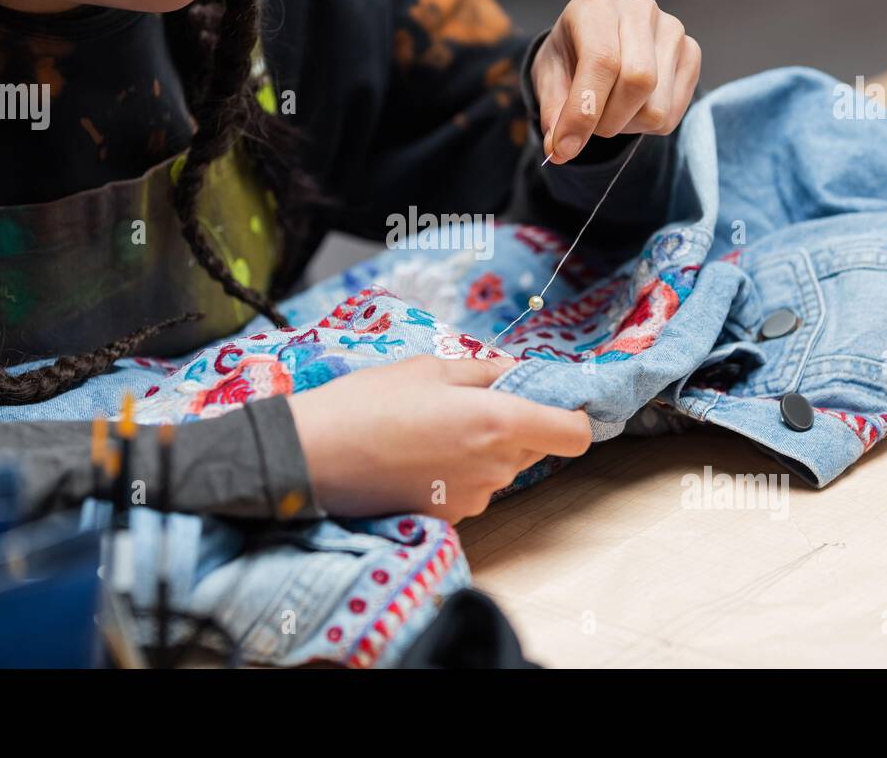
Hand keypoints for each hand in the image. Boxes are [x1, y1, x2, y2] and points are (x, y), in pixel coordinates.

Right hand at [290, 355, 592, 522]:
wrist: (312, 457)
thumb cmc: (368, 403)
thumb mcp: (428, 368)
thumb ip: (483, 371)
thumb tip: (513, 371)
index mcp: (500, 422)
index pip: (574, 434)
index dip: (569, 416)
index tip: (548, 401)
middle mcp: (496, 468)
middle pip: (535, 448)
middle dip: (515, 425)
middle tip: (468, 404)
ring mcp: (474, 498)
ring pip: (501, 469)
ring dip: (482, 450)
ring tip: (430, 430)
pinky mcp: (448, 518)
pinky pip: (471, 490)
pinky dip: (455, 474)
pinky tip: (416, 457)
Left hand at [532, 0, 700, 163]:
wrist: (594, 41)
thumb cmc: (569, 56)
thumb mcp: (549, 77)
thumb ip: (553, 111)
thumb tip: (559, 149)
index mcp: (598, 5)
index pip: (602, 61)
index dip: (583, 112)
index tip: (564, 148)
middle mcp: (640, 10)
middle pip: (638, 82)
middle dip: (607, 121)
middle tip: (588, 125)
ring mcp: (672, 30)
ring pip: (656, 106)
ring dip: (626, 125)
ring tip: (609, 109)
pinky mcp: (691, 53)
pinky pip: (672, 113)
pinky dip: (646, 125)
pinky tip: (631, 106)